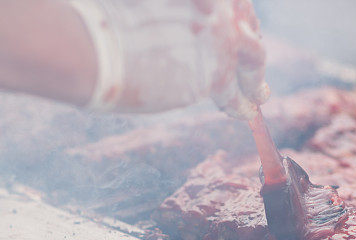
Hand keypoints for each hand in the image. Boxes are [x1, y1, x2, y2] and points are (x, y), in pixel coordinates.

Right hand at [69, 0, 268, 118]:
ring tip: (259, 95)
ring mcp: (222, 37)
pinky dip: (241, 104)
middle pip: (246, 26)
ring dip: (255, 80)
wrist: (95, 45)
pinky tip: (245, 112)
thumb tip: (181, 33)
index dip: (237, 17)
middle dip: (250, 46)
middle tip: (253, 65)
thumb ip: (176, 14)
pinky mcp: (217, 73)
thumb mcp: (147, 4)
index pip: (231, 2)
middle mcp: (221, 5)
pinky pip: (236, 93)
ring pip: (252, 60)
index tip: (240, 28)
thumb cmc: (105, 22)